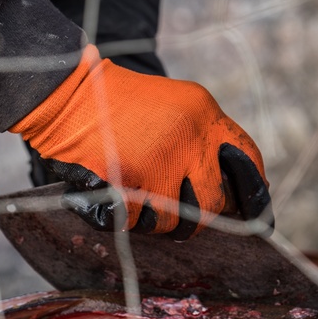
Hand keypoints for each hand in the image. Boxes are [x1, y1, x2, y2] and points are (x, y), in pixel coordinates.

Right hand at [11, 45, 271, 238]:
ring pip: (175, 220)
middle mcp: (188, 138)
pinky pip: (140, 223)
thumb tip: (233, 191)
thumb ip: (203, 138)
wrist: (66, 95)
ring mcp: (158, 163)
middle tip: (178, 209)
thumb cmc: (118, 104)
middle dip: (198, 214)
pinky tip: (117, 195)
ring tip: (138, 193)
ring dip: (157, 218)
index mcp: (202, 113)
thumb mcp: (173, 104)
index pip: (246, 158)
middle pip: (213, 202)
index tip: (250, 210)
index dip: (251, 190)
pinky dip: (128, 217)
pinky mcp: (128, 184)